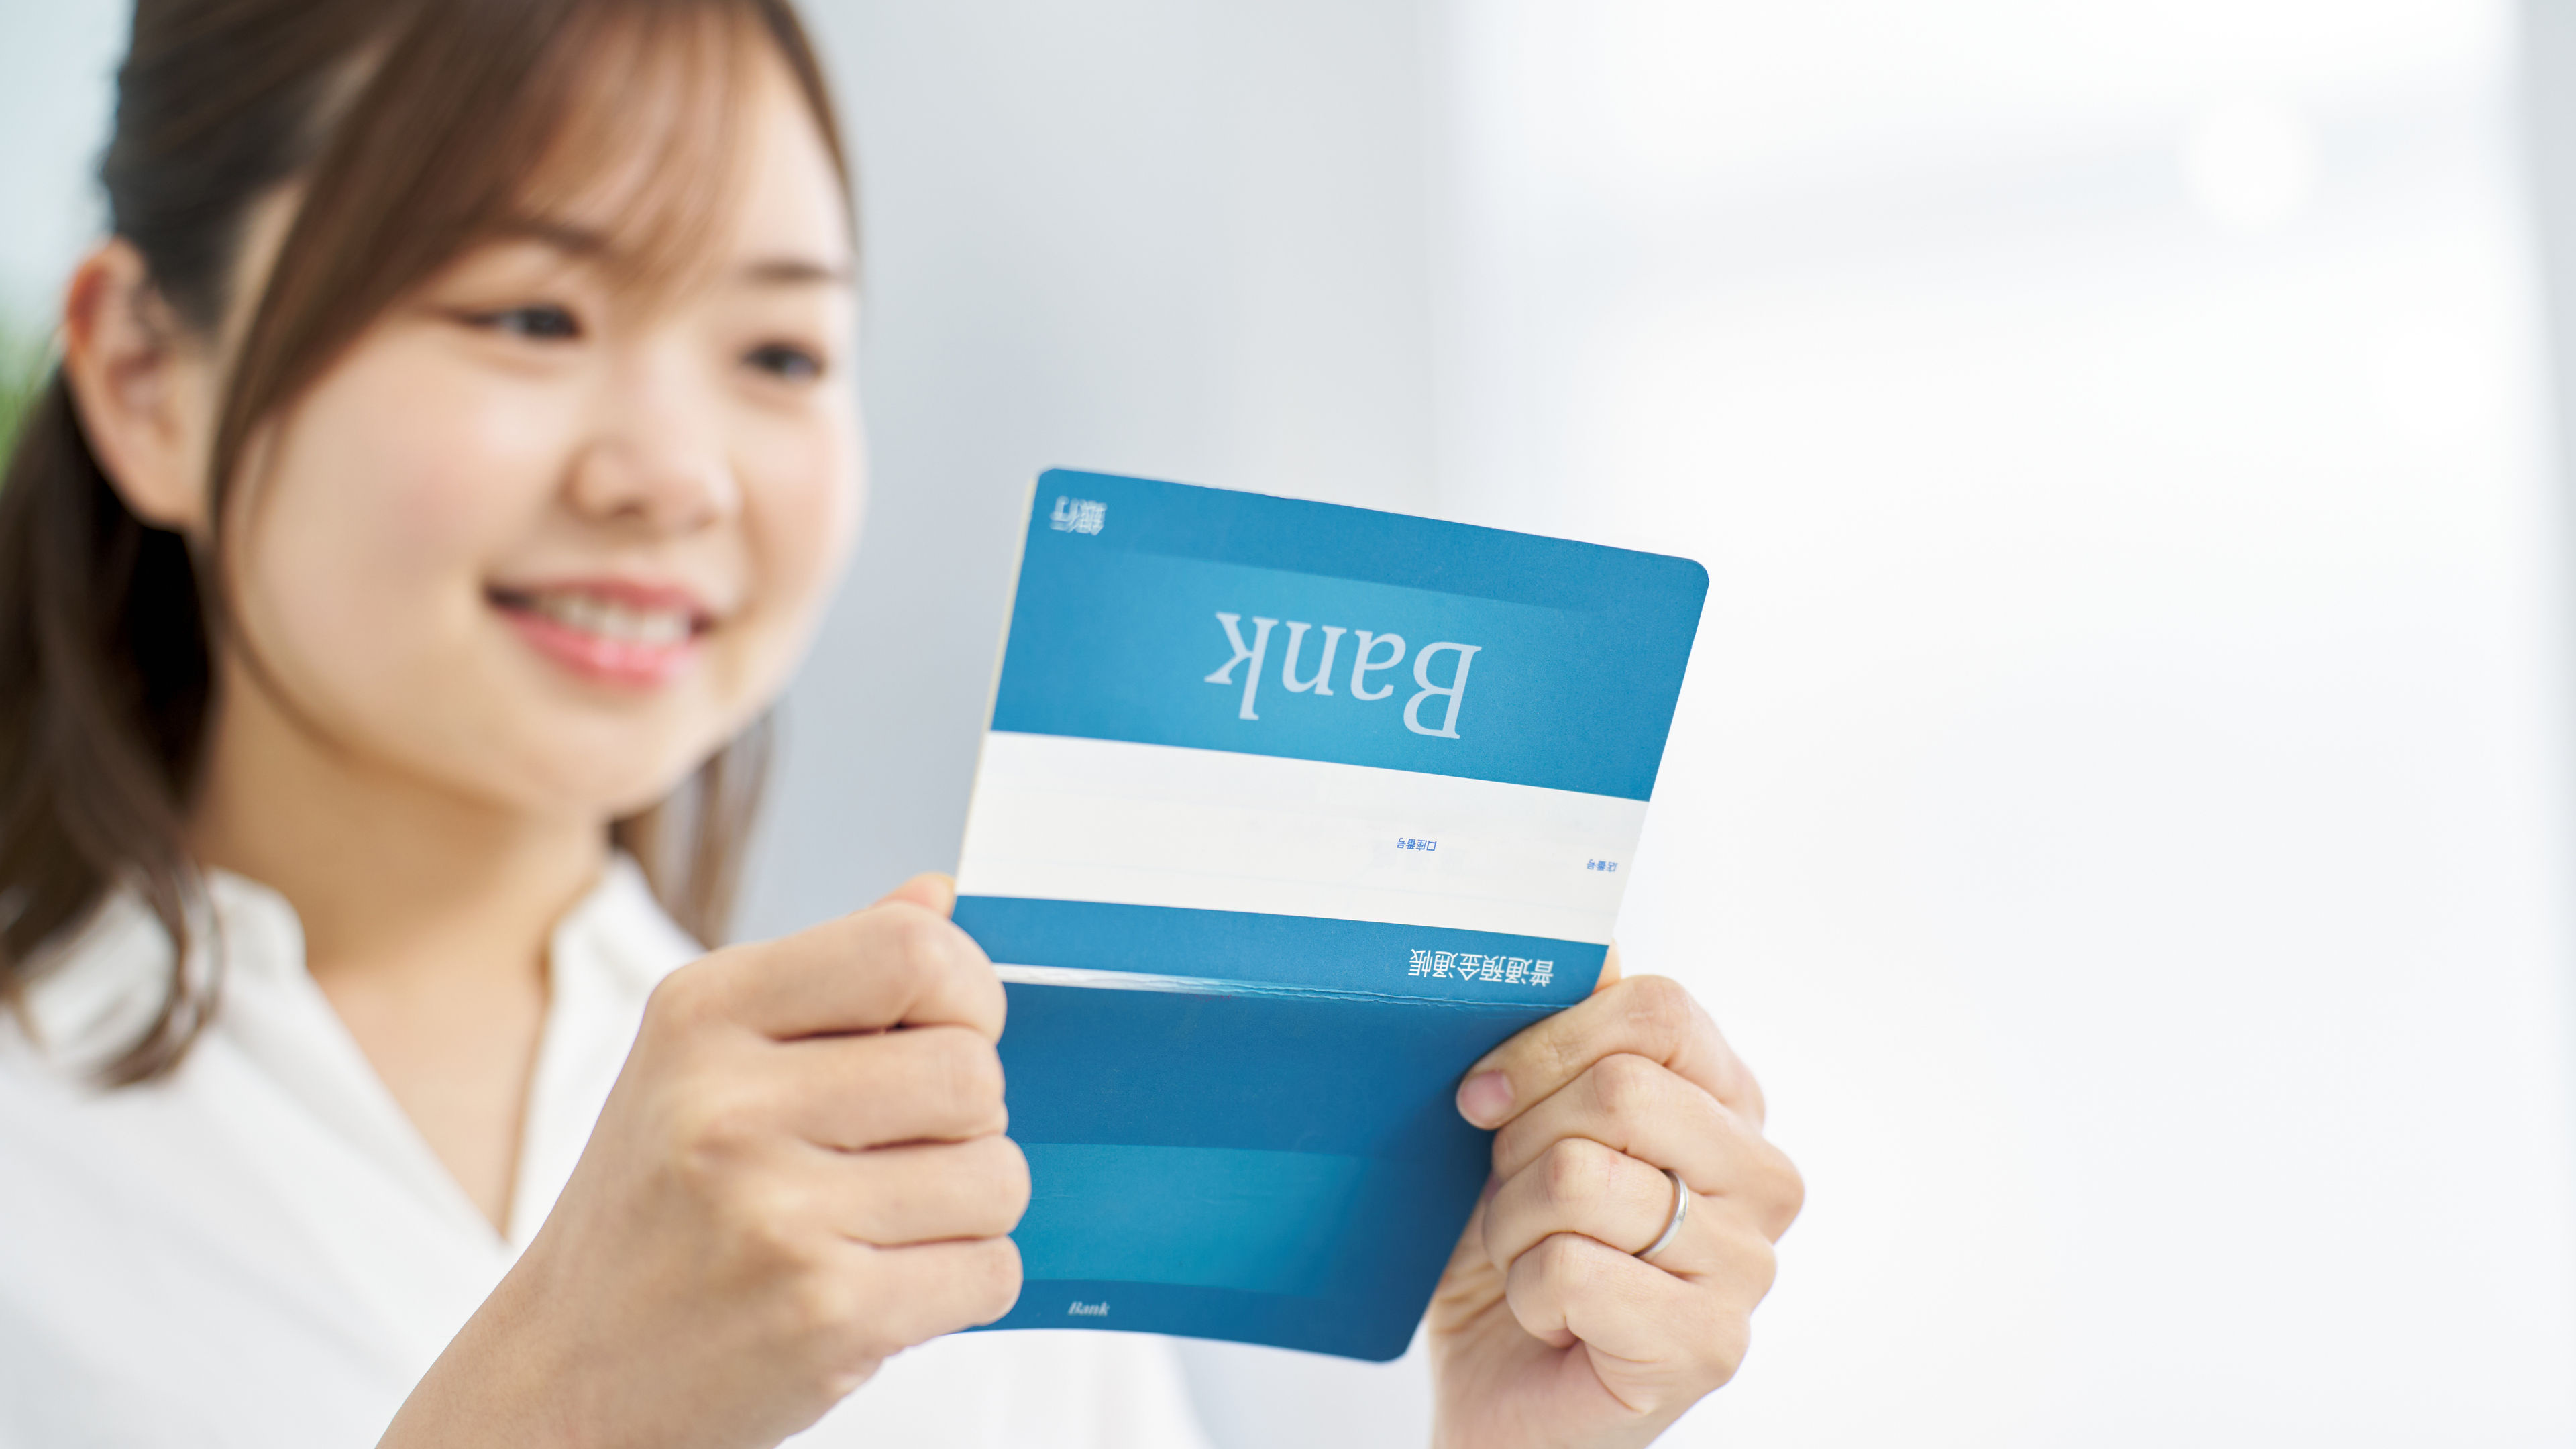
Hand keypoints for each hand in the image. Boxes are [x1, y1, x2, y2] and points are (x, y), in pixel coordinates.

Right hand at [381, 875, 1027, 1448]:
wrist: (564, 1371)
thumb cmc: (657, 1204)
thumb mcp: (706, 1058)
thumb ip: (831, 974)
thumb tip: (939, 895)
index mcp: (704, 1013)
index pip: (914, 952)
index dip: (968, 993)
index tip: (946, 1033)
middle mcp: (730, 1106)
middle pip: (973, 1072)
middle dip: (969, 1118)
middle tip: (902, 1152)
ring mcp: (777, 1216)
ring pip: (997, 1176)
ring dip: (969, 1208)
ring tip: (883, 1223)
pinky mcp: (825, 1317)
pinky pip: (990, 1271)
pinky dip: (963, 1283)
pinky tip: (883, 1283)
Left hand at [1426, 949, 1801, 1448]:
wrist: (1499, 1391)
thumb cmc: (1515, 1249)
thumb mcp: (1525, 1122)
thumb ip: (1569, 1027)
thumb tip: (1590, 931)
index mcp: (1727, 1102)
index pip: (1658, 1010)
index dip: (1549, 1041)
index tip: (1483, 1092)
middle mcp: (1761, 1176)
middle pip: (1619, 1089)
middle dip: (1521, 1146)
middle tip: (1514, 1200)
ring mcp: (1747, 1266)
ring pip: (1582, 1179)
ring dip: (1513, 1227)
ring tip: (1529, 1261)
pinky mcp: (1710, 1346)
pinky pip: (1574, 1270)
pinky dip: (1529, 1294)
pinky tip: (1551, 1317)